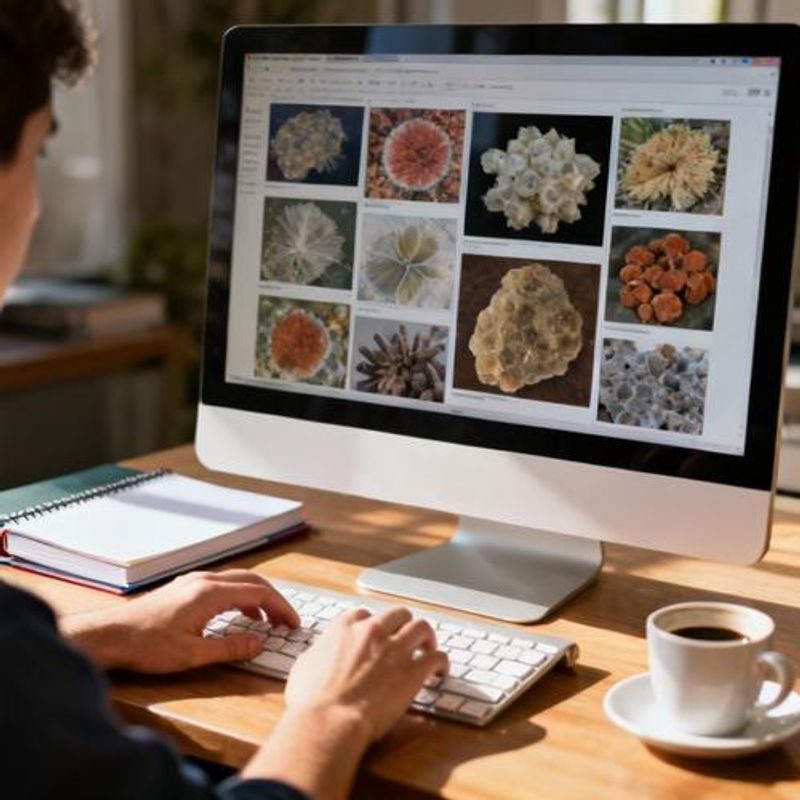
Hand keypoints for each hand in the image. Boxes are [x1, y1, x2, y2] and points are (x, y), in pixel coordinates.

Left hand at [61, 570, 298, 672]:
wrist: (111, 636)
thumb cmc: (147, 646)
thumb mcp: (193, 654)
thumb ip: (230, 647)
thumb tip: (259, 643)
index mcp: (210, 593)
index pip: (259, 593)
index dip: (281, 607)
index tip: (293, 623)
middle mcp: (204, 580)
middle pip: (251, 580)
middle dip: (273, 598)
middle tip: (286, 619)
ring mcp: (193, 581)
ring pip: (237, 580)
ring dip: (257, 596)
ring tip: (267, 619)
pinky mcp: (185, 587)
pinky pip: (222, 584)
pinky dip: (239, 596)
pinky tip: (238, 614)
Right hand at [285, 606, 448, 744]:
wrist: (328, 721)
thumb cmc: (311, 701)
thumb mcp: (304, 667)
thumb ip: (316, 655)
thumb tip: (316, 656)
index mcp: (345, 627)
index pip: (364, 614)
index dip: (372, 625)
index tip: (375, 636)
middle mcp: (372, 631)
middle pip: (398, 614)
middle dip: (403, 623)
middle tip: (406, 637)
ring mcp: (394, 649)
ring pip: (421, 627)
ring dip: (426, 637)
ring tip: (428, 648)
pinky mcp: (413, 672)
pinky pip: (436, 656)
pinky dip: (441, 662)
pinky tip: (440, 671)